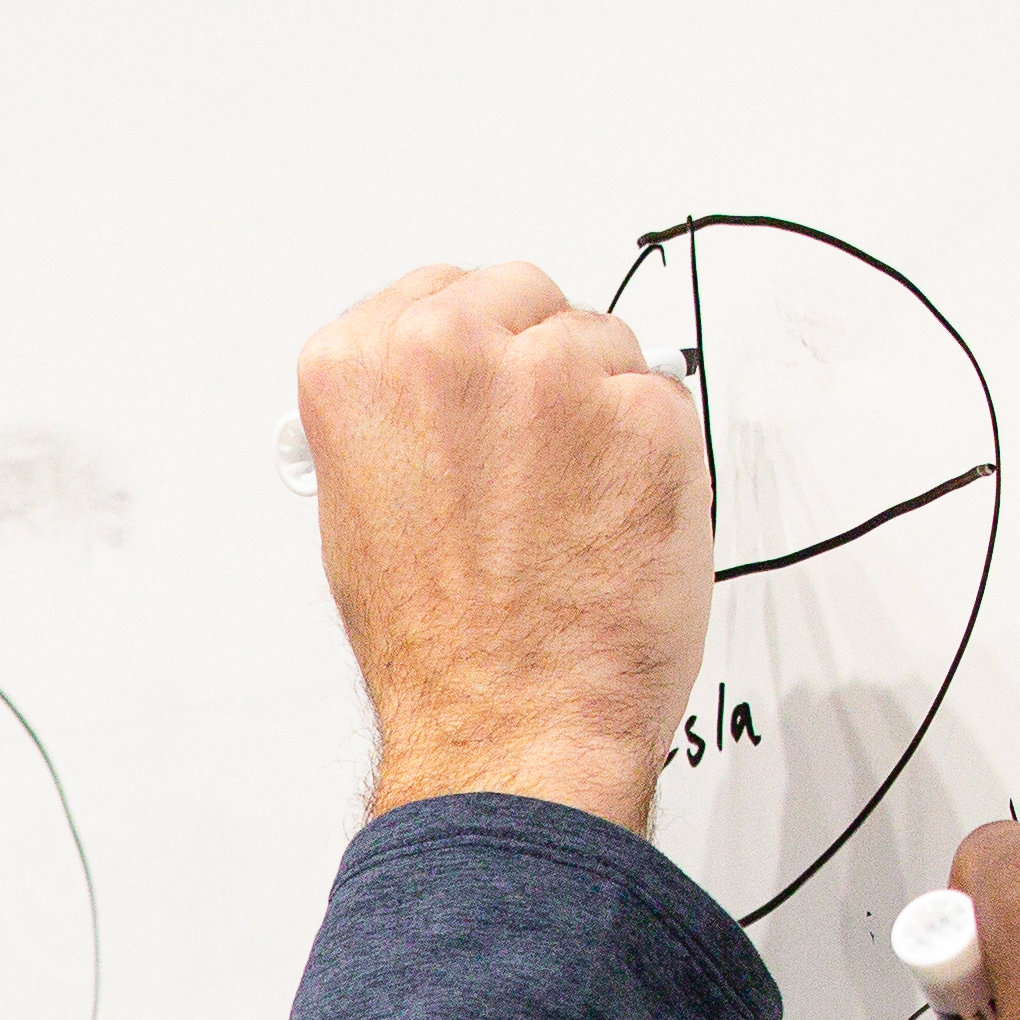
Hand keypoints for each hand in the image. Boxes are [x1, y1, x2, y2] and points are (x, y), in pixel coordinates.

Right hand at [301, 263, 715, 827]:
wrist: (510, 726)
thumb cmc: (438, 650)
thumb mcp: (357, 516)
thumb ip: (396, 422)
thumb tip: (439, 397)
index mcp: (359, 366)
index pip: (440, 292)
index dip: (472, 351)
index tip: (478, 397)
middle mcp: (449, 349)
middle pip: (530, 300)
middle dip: (538, 370)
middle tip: (528, 470)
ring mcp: (554, 374)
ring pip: (603, 345)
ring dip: (600, 413)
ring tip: (565, 512)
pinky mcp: (644, 409)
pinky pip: (662, 401)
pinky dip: (653, 456)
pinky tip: (611, 523)